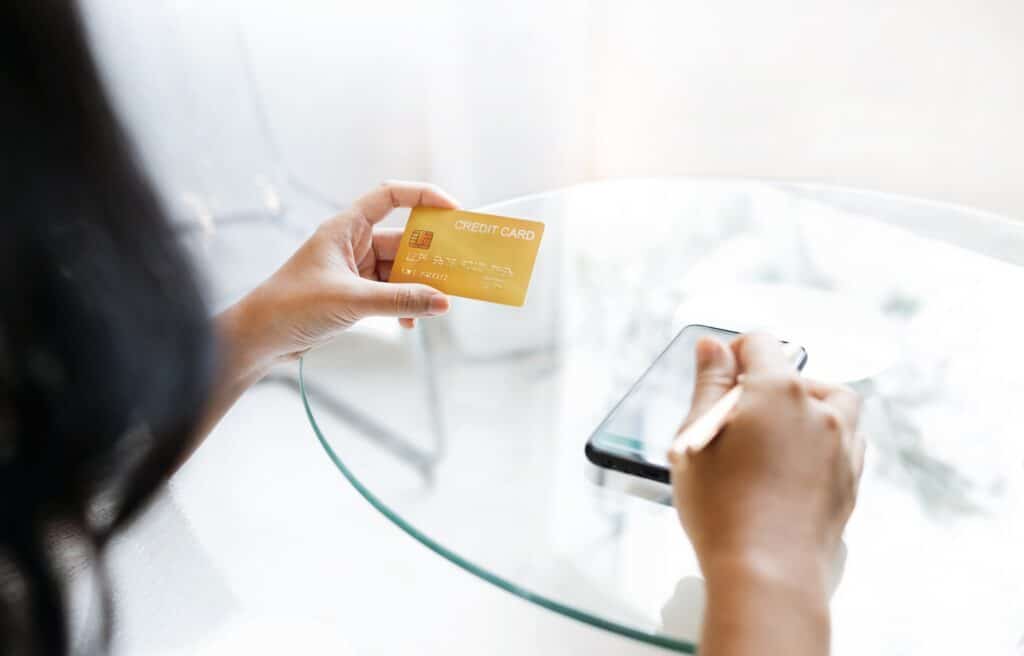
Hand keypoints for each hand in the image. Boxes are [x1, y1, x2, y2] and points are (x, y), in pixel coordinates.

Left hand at [230, 181, 458, 365]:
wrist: (259, 338)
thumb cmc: (291, 306)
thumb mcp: (351, 300)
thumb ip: (399, 300)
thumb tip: (442, 302)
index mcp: (346, 228)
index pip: (390, 195)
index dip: (423, 196)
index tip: (453, 211)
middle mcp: (352, 244)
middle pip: (402, 239)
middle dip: (429, 254)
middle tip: (458, 266)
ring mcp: (354, 270)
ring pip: (398, 270)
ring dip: (417, 286)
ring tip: (438, 302)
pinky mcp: (354, 295)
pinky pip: (390, 293)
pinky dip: (404, 305)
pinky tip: (410, 323)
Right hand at [671, 334, 863, 591]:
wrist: (767, 574)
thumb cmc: (722, 508)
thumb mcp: (696, 438)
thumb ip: (709, 384)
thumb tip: (713, 346)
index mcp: (778, 391)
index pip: (760, 343)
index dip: (733, 352)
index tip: (718, 375)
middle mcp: (820, 410)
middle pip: (799, 374)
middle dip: (768, 383)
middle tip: (735, 417)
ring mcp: (842, 446)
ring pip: (835, 404)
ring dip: (808, 405)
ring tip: (774, 433)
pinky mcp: (851, 480)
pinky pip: (848, 440)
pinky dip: (825, 438)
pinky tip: (795, 463)